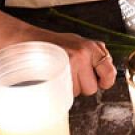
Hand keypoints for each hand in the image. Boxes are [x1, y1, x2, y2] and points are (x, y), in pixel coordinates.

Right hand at [0, 7, 115, 95]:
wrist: (24, 41)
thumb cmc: (49, 44)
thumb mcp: (76, 42)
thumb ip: (92, 55)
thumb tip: (106, 73)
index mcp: (91, 47)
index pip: (110, 71)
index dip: (105, 81)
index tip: (101, 82)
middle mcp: (84, 54)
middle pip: (92, 88)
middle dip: (81, 86)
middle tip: (68, 73)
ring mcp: (71, 62)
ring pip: (77, 92)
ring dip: (68, 88)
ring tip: (58, 72)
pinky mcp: (58, 71)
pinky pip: (66, 93)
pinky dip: (59, 90)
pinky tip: (52, 77)